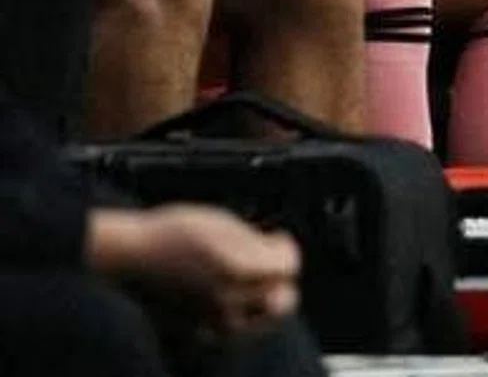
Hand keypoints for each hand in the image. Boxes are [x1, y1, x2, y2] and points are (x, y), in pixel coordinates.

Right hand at [89, 205, 299, 338]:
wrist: (129, 255)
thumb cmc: (171, 233)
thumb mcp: (222, 222)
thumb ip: (258, 242)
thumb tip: (280, 248)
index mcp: (239, 268)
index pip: (289, 268)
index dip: (287, 249)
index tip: (279, 239)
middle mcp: (230, 298)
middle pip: (281, 299)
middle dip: (282, 279)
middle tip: (271, 264)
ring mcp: (213, 317)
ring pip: (260, 322)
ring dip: (264, 304)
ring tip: (255, 285)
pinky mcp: (197, 328)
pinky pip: (230, 334)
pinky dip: (238, 322)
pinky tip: (234, 305)